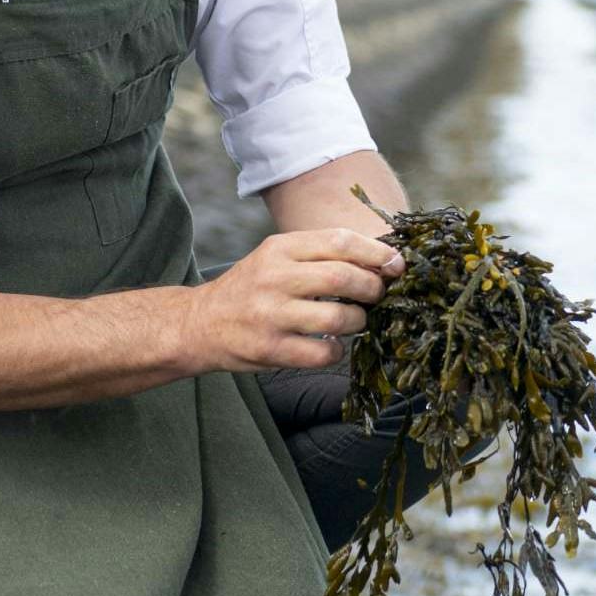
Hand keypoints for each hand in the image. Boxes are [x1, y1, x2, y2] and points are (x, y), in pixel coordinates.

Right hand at [182, 228, 404, 373]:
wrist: (198, 323)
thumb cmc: (251, 287)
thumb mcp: (277, 257)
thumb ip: (321, 254)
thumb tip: (381, 260)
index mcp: (279, 248)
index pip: (339, 242)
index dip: (376, 253)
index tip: (397, 264)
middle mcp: (274, 278)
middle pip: (342, 279)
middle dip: (372, 288)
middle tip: (379, 294)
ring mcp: (271, 315)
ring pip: (337, 319)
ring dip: (358, 321)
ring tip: (355, 320)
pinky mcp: (270, 349)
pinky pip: (322, 353)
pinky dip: (336, 351)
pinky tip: (331, 346)